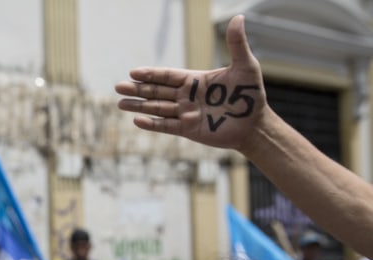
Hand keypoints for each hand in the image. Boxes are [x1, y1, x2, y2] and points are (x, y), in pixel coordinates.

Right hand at [115, 15, 265, 150]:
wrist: (254, 124)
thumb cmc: (251, 95)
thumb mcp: (246, 67)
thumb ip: (237, 44)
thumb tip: (239, 17)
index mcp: (195, 80)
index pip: (168, 76)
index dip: (151, 74)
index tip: (133, 72)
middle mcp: (187, 96)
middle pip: (157, 91)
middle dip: (138, 89)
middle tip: (118, 87)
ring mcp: (186, 113)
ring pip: (157, 108)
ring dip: (139, 106)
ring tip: (121, 103)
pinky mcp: (188, 130)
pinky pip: (167, 126)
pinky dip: (153, 124)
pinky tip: (138, 121)